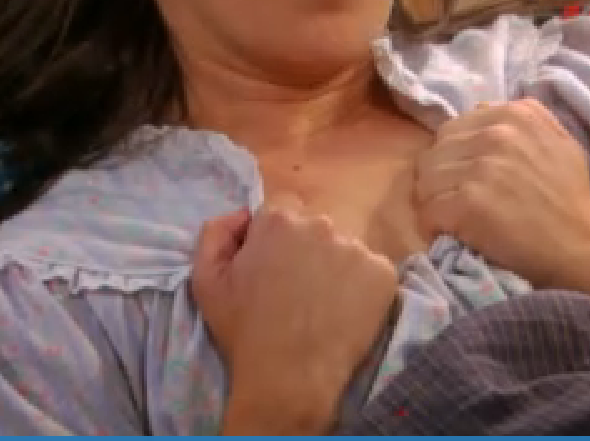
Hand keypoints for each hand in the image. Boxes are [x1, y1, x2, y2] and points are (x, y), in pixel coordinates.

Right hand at [191, 199, 398, 433]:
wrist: (289, 379)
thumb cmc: (243, 331)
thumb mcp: (205, 279)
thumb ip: (216, 232)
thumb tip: (242, 214)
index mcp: (278, 219)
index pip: (281, 210)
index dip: (275, 238)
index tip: (272, 267)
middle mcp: (321, 224)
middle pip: (315, 226)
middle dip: (306, 249)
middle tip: (296, 289)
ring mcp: (357, 248)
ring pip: (345, 248)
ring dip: (335, 266)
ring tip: (322, 305)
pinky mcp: (384, 273)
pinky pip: (371, 271)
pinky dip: (361, 287)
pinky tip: (344, 313)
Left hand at [414, 99, 589, 290]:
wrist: (583, 246)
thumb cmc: (571, 198)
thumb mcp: (557, 142)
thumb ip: (522, 121)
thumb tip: (481, 111)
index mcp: (514, 114)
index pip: (452, 130)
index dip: (454, 158)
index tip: (464, 180)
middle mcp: (495, 133)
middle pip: (435, 153)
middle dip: (440, 179)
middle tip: (453, 203)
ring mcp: (480, 167)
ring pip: (425, 180)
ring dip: (434, 203)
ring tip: (452, 220)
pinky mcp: (468, 203)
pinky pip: (428, 211)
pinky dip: (435, 226)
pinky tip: (452, 234)